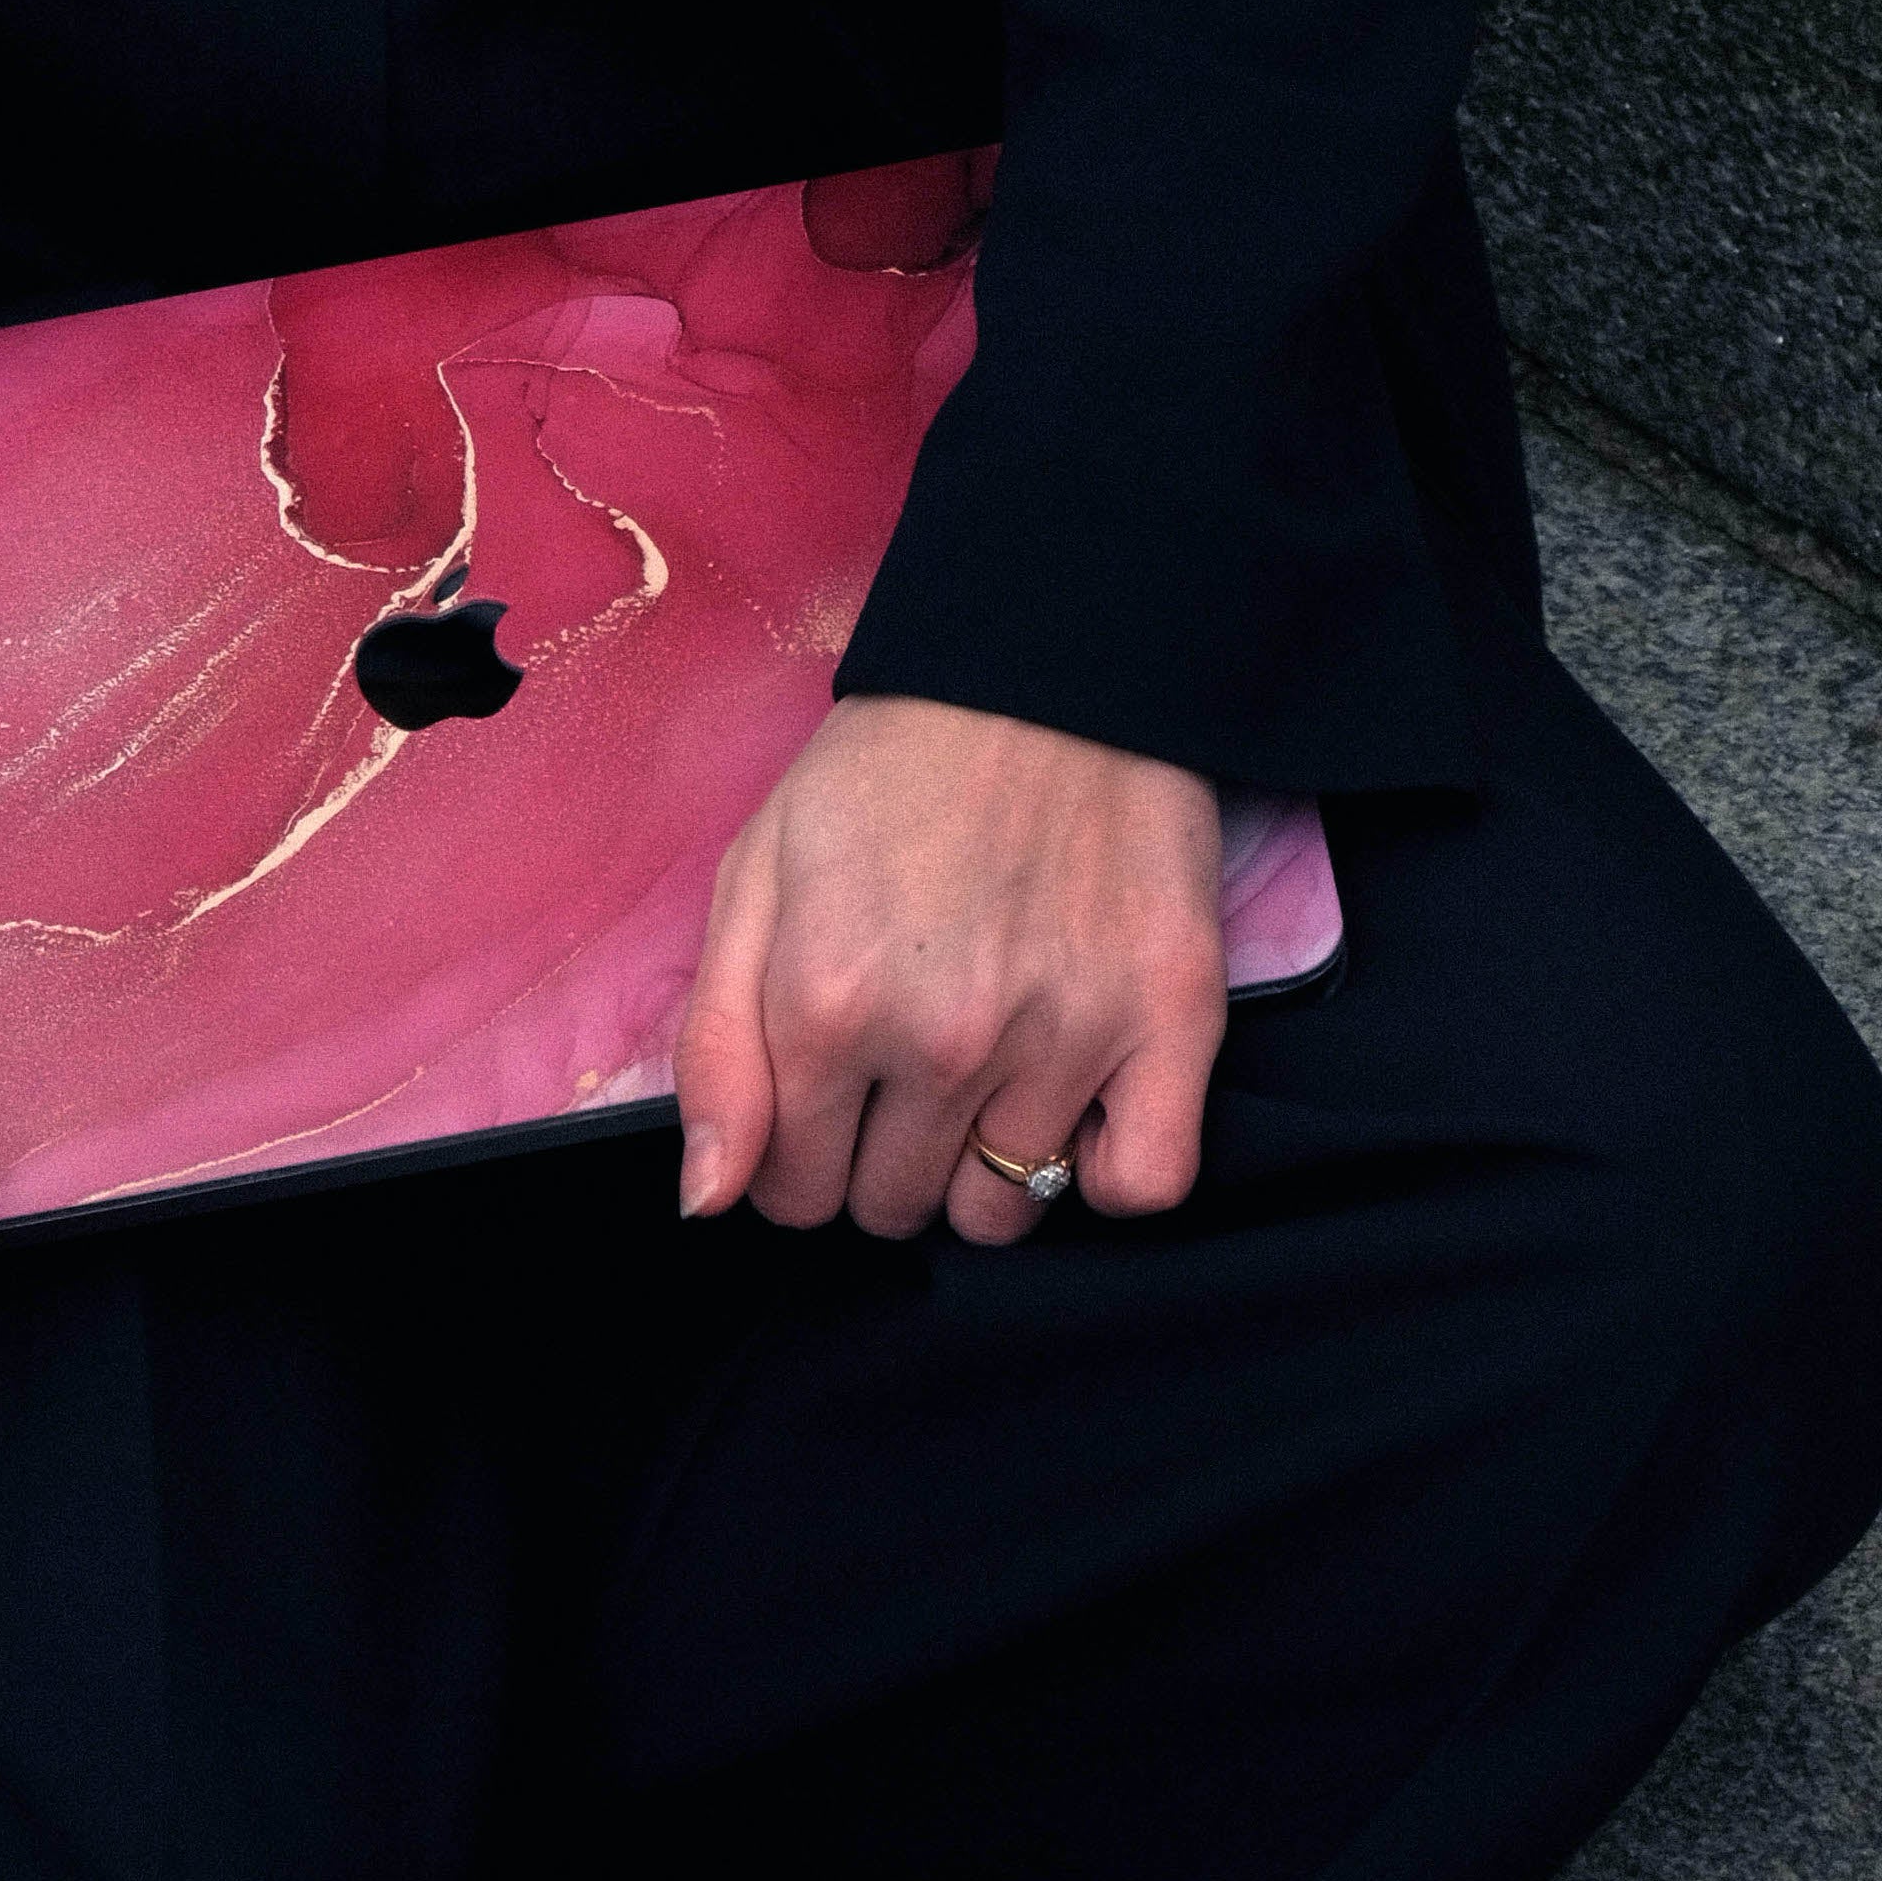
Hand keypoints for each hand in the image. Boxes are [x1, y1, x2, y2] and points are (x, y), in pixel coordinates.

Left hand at [672, 692, 1227, 1247]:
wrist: (1046, 667)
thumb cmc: (889, 769)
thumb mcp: (756, 873)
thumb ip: (715, 1044)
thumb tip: (710, 1200)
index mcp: (828, 1000)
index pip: (788, 1191)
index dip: (794, 1152)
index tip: (822, 1095)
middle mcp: (945, 1039)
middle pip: (891, 1207)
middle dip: (878, 1158)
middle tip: (904, 1062)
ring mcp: (1065, 1038)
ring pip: (1002, 1213)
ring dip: (981, 1167)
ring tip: (987, 1068)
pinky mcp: (1171, 1022)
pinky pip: (1141, 1187)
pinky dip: (1107, 1169)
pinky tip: (1078, 1110)